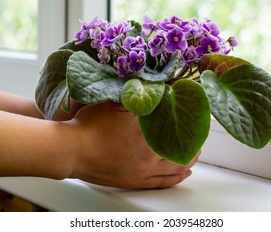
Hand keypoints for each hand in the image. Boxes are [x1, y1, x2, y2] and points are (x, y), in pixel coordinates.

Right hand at [64, 102, 197, 188]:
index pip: (176, 125)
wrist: (71, 149)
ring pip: (176, 168)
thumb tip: (155, 87)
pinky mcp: (135, 181)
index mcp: (146, 133)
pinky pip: (163, 183)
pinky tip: (184, 173)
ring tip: (196, 153)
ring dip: (189, 159)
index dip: (189, 120)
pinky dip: (177, 178)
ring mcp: (143, 171)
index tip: (196, 115)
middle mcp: (149, 154)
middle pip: (182, 149)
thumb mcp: (114, 102)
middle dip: (194, 141)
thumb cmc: (89, 124)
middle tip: (199, 134)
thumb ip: (136, 96)